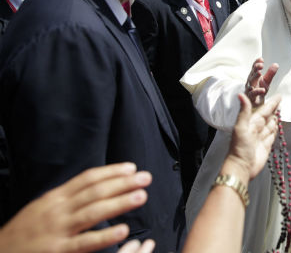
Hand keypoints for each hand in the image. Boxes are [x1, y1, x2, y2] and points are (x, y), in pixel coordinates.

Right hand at [0, 163, 151, 252]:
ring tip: (142, 196)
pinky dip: (105, 236)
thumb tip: (93, 186)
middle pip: (95, 192)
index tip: (132, 168)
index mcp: (55, 198)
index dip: (111, 172)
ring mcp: (58, 230)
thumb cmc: (23, 233)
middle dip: (122, 184)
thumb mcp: (42, 208)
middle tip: (146, 177)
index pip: (87, 179)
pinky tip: (123, 230)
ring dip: (119, 203)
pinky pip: (85, 243)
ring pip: (93, 213)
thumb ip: (66, 198)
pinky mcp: (58, 251)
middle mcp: (58, 210)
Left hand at [226, 93, 280, 179]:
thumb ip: (244, 111)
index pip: (264, 110)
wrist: (242, 167)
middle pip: (268, 116)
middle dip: (274, 108)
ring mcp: (262, 137)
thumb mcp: (241, 127)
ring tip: (280, 111)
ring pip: (271, 124)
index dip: (271, 103)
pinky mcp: (266, 146)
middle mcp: (257, 128)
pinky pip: (273, 134)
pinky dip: (276, 129)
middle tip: (280, 101)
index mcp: (251, 123)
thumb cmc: (239, 148)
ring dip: (275, 117)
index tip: (278, 96)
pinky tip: (278, 125)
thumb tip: (240, 94)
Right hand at [244, 58, 278, 107]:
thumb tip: (276, 64)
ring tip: (260, 73)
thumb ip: (270, 74)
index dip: (256, 63)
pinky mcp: (251, 98)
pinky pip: (253, 94)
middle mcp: (250, 83)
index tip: (261, 59)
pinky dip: (257, 91)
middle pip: (252, 74)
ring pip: (251, 83)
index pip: (254, 69)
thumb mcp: (266, 82)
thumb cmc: (259, 92)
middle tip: (260, 65)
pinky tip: (262, 89)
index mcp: (253, 77)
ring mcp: (249, 90)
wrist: (256, 105)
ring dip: (255, 77)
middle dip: (255, 69)